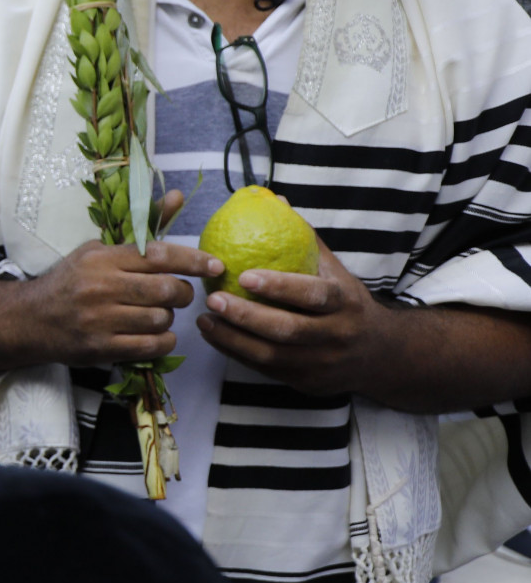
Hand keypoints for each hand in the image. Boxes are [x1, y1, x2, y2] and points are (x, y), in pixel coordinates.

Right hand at [17, 219, 216, 368]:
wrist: (29, 319)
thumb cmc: (71, 281)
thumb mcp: (100, 249)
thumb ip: (144, 227)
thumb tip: (179, 196)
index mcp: (102, 259)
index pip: (159, 255)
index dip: (194, 261)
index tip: (215, 266)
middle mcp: (100, 287)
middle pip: (167, 290)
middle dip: (183, 293)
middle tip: (179, 294)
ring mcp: (99, 320)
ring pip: (161, 319)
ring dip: (168, 318)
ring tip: (156, 314)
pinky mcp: (100, 348)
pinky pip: (151, 345)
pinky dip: (163, 340)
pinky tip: (156, 334)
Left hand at [199, 241, 384, 395]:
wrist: (378, 354)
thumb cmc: (346, 303)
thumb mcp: (336, 272)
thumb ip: (305, 240)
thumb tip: (275, 200)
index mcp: (345, 303)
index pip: (313, 295)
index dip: (280, 287)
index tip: (244, 275)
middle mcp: (336, 335)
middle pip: (288, 329)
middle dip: (246, 316)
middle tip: (213, 298)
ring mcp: (321, 363)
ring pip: (271, 355)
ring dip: (232, 338)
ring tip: (204, 320)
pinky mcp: (305, 382)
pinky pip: (264, 369)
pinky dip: (235, 352)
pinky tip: (213, 336)